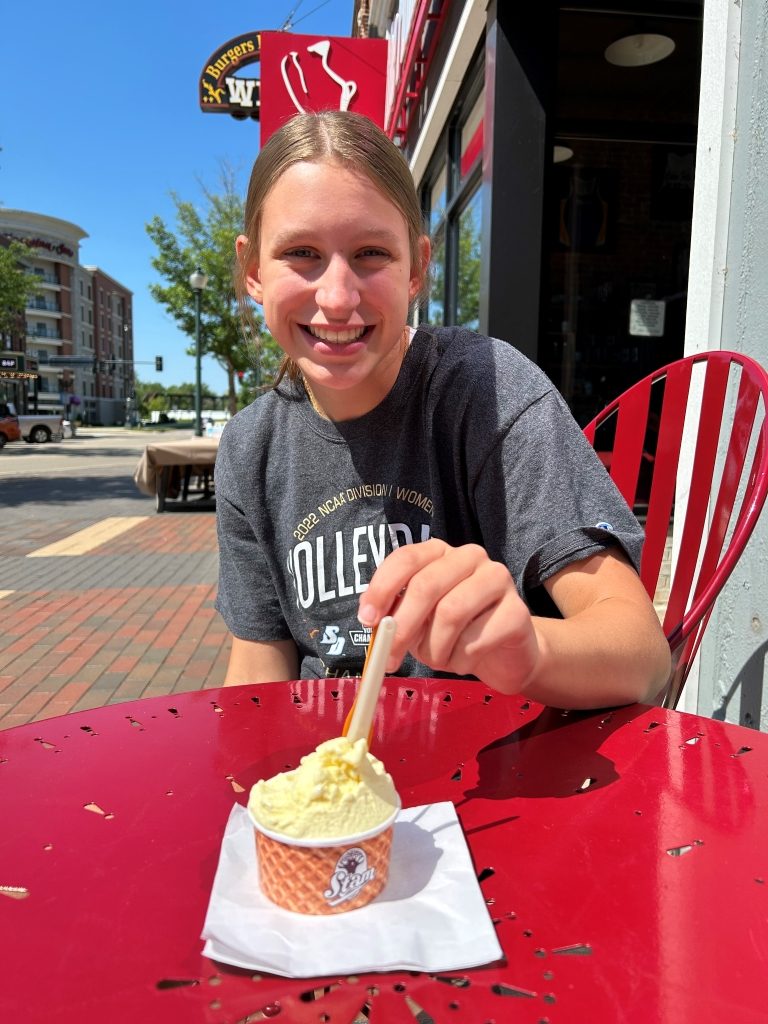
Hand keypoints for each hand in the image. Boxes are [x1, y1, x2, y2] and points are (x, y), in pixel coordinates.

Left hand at [357, 539, 540, 693]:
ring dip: (435, 648)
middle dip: (402, 627)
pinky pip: (476, 640)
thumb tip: (374, 623)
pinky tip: (465, 661)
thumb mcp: (418, 622)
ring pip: (451, 613)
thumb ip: (396, 616)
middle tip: (389, 658)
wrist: (505, 656)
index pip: (405, 559)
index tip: (367, 620)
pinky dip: (460, 660)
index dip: (382, 589)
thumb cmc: (455, 634)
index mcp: (440, 552)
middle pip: (426, 585)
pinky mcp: (517, 611)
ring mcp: (497, 579)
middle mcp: (470, 557)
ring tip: (439, 659)